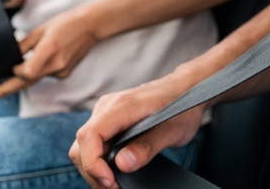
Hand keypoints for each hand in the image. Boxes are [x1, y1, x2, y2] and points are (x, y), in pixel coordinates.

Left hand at [0, 5, 99, 99]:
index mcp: (49, 51)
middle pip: (26, 81)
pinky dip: (40, 69)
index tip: (6, 68)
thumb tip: (9, 57)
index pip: (26, 72)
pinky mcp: (65, 74)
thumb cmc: (65, 23)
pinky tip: (49, 55)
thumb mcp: (40, 30)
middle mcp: (56, 65)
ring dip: (27, 73)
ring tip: (35, 56)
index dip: (14, 71)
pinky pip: (46, 75)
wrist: (90, 26)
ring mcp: (62, 72)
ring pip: (36, 77)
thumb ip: (24, 45)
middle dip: (6, 89)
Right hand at [70, 76, 205, 188]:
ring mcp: (106, 112)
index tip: (110, 181)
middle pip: (82, 144)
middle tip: (115, 188)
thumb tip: (122, 164)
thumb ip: (147, 147)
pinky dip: (99, 160)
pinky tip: (114, 171)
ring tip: (115, 183)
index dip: (93, 163)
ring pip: (84, 145)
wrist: (186, 90)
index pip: (90, 136)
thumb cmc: (182, 106)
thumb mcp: (172, 130)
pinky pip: (94, 142)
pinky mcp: (108, 119)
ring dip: (94, 167)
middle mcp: (107, 107)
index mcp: (121, 106)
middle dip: (93, 171)